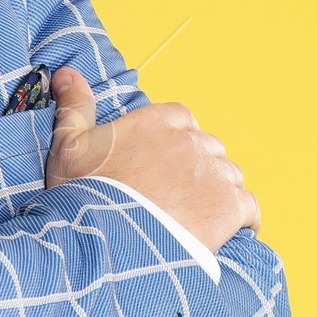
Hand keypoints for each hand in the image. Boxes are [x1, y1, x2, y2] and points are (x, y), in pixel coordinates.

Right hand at [43, 66, 259, 248]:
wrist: (104, 242)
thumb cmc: (83, 196)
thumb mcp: (68, 146)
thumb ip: (75, 107)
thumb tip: (67, 73)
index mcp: (157, 121)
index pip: (181, 121)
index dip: (174, 145)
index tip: (163, 166)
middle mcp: (190, 141)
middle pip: (208, 150)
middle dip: (197, 170)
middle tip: (176, 198)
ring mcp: (213, 173)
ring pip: (229, 177)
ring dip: (218, 194)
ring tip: (197, 219)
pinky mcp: (229, 206)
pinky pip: (249, 208)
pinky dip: (244, 220)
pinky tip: (230, 232)